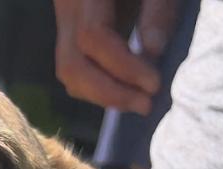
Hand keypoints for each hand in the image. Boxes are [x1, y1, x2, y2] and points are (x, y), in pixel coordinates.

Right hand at [54, 0, 178, 113]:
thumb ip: (158, 9)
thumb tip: (153, 53)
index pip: (92, 37)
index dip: (122, 65)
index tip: (154, 84)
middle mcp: (66, 9)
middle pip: (71, 65)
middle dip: (108, 92)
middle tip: (144, 105)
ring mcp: (64, 21)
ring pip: (68, 72)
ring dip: (101, 94)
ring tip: (137, 102)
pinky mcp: (71, 31)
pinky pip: (74, 68)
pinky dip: (97, 86)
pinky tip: (125, 89)